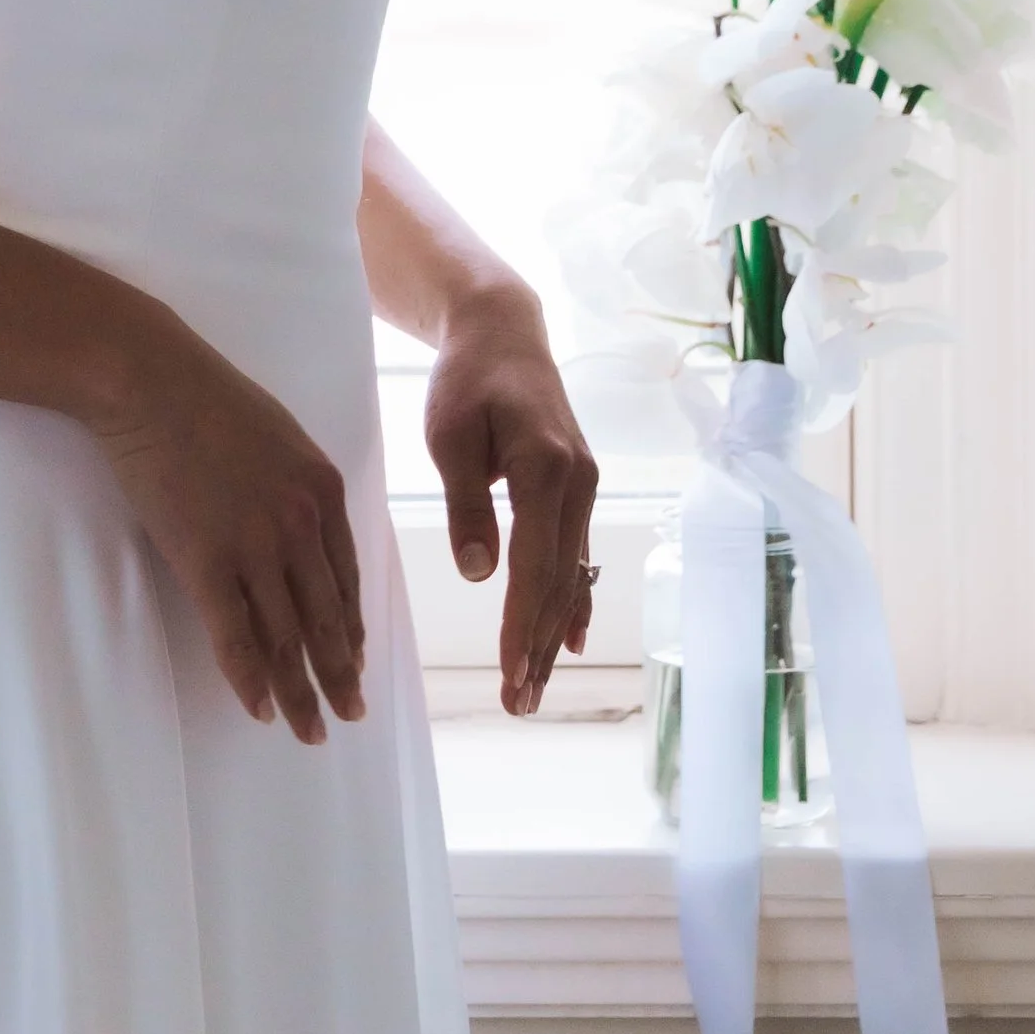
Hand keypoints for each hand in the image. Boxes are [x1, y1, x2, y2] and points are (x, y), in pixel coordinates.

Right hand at [91, 320, 365, 742]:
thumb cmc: (209, 398)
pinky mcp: (204, 560)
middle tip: (351, 714)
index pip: (348, 578)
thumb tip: (308, 534)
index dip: (352, 628)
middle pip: (327, 618)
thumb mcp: (282, 437)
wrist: (151, 380)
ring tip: (311, 729)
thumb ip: (303, 488)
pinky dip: (249, 679)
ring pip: (286, 638)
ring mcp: (253, 546)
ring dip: (301, 691)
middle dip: (341, 673)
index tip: (355, 661)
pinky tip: (260, 710)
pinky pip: (234, 635)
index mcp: (324, 492)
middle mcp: (300, 526)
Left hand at [424, 278, 598, 716]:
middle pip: (559, 582)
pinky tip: (567, 642)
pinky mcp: (577, 489)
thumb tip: (479, 573)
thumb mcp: (450, 434)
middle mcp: (577, 484)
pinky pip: (577, 556)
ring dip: (551, 634)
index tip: (506, 671)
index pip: (535, 565)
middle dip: (537, 646)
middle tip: (517, 703)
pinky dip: (572, 601)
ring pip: (570, 575)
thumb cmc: (466, 378)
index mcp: (545, 469)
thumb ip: (466, 504)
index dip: (519, 623)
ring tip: (531, 688)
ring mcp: (584, 488)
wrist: (502, 330)